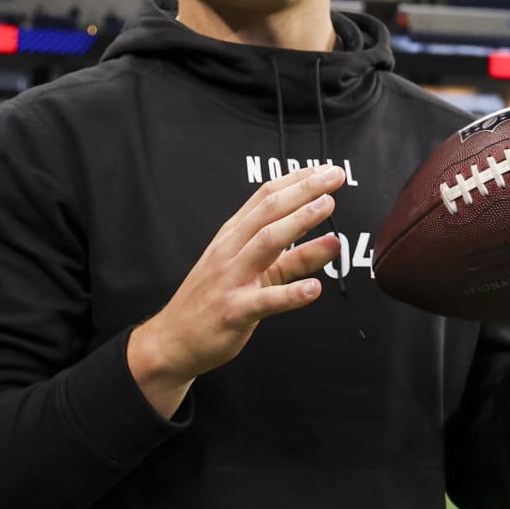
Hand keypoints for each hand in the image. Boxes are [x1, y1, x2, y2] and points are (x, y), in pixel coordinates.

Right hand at [128, 165, 348, 417]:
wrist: (174, 339)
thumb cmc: (215, 301)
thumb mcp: (258, 274)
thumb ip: (297, 258)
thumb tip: (334, 240)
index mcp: (233, 236)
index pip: (265, 197)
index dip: (297, 180)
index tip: (326, 169)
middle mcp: (230, 251)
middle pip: (268, 211)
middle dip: (303, 190)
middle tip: (335, 176)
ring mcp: (231, 279)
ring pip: (265, 243)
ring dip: (298, 221)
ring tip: (327, 207)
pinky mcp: (234, 311)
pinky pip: (264, 300)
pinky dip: (290, 294)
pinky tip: (314, 288)